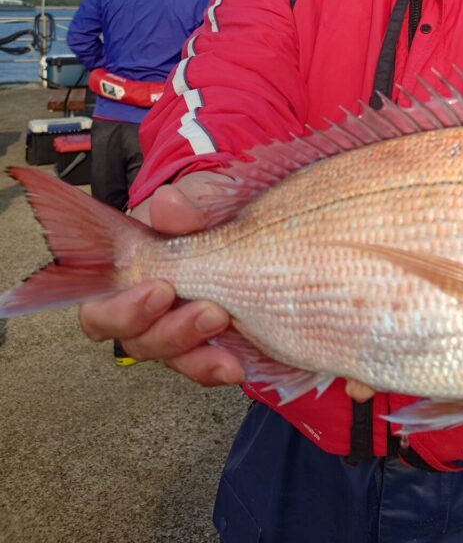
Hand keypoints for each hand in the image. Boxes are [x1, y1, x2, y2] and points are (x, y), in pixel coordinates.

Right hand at [79, 172, 244, 386]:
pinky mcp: (212, 340)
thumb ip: (191, 199)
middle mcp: (149, 300)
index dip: (120, 309)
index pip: (100, 301)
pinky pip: (204, 366)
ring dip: (194, 353)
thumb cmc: (222, 203)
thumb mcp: (211, 191)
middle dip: (166, 332)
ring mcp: (179, 322)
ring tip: (225, 324)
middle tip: (206, 310)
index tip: (160, 290)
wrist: (265, 216)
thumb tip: (169, 203)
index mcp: (135, 261)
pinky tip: (236, 363)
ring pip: (168, 356)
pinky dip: (218, 367)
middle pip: (133, 338)